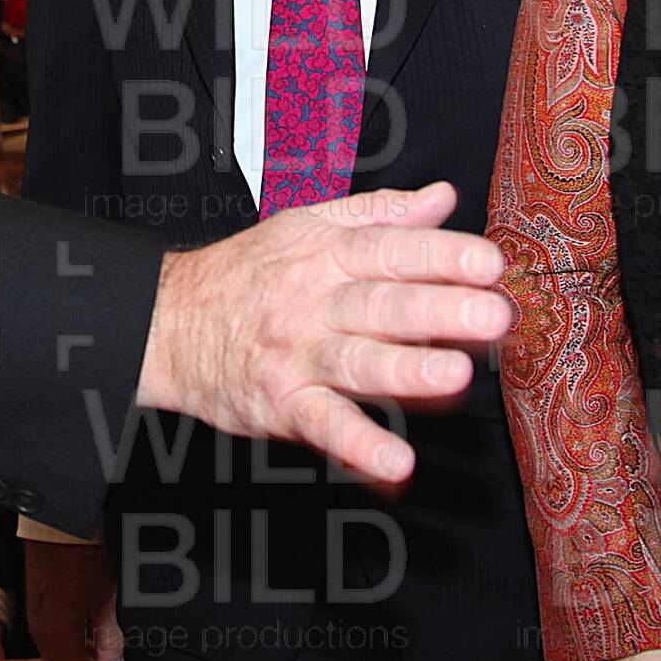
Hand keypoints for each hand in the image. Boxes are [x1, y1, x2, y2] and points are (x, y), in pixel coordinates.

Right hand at [25, 538, 119, 660]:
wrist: (59, 522)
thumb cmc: (79, 551)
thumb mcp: (106, 600)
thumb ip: (109, 639)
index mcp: (58, 637)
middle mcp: (42, 633)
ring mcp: (36, 619)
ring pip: (55, 656)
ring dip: (77, 660)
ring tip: (100, 652)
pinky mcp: (36, 605)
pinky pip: (50, 638)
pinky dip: (69, 644)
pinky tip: (85, 635)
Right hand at [133, 181, 510, 484]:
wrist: (167, 322)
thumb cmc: (247, 274)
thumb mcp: (307, 225)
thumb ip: (380, 214)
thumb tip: (443, 198)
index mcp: (327, 255)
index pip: (391, 250)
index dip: (442, 255)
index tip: (489, 262)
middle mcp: (314, 302)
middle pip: (383, 305)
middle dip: (441, 310)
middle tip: (493, 315)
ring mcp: (298, 355)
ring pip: (357, 363)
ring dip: (407, 371)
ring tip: (455, 376)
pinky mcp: (281, 405)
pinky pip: (323, 427)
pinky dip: (358, 445)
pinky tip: (396, 461)